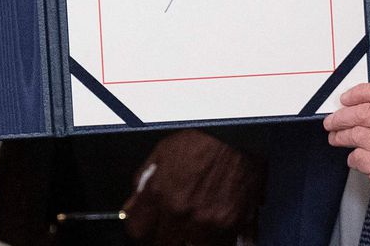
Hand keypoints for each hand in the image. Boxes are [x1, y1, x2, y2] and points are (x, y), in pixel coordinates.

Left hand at [120, 130, 262, 244]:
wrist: (238, 135)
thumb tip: (131, 209)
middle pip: (163, 244)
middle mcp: (180, 211)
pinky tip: (213, 228)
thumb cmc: (202, 140)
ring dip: (190, 242)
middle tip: (173, 229)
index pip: (138, 232)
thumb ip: (142, 185)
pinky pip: (218, 245)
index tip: (148, 229)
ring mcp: (205, 222)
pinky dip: (215, 240)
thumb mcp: (161, 154)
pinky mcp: (230, 226)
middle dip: (165, 238)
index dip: (143, 232)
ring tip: (195, 229)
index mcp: (159, 193)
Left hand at [324, 62, 369, 238]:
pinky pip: (358, 156)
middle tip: (333, 120)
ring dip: (342, 135)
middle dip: (342, 115)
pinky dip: (352, 158)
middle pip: (365, 112)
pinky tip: (355, 158)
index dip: (361, 92)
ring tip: (337, 137)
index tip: (348, 98)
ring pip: (358, 134)